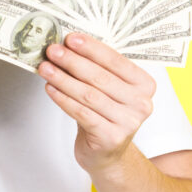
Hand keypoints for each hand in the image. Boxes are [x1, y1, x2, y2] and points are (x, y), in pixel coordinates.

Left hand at [38, 32, 155, 174]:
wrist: (106, 153)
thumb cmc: (105, 115)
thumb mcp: (109, 90)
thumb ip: (98, 69)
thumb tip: (69, 45)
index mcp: (145, 85)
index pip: (117, 61)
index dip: (92, 48)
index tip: (71, 38)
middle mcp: (141, 103)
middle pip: (101, 77)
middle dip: (73, 61)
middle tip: (53, 51)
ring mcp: (128, 122)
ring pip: (89, 95)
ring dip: (63, 79)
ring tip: (46, 68)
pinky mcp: (111, 137)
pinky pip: (81, 113)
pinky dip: (63, 99)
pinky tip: (51, 88)